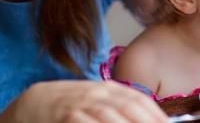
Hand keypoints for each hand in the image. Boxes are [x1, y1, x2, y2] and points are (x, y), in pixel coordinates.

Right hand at [2, 80, 167, 122]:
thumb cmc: (73, 103)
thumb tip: (152, 118)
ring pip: (110, 117)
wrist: (35, 101)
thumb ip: (121, 107)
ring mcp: (82, 104)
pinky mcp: (67, 116)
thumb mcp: (99, 99)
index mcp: (110, 88)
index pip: (139, 100)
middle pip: (129, 108)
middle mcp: (99, 93)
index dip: (156, 114)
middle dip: (147, 122)